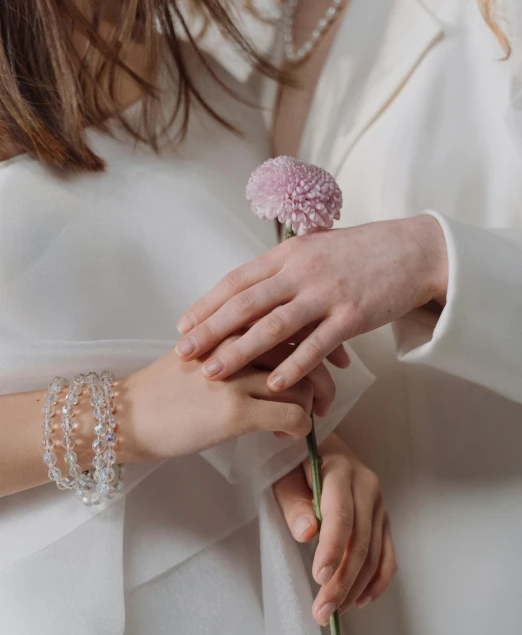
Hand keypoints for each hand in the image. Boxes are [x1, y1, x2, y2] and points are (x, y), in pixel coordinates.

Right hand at [116, 340, 316, 463]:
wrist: (127, 414)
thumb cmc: (163, 388)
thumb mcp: (201, 352)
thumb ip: (236, 345)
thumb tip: (273, 356)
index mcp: (231, 324)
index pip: (292, 320)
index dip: (319, 340)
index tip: (332, 357)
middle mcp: (238, 343)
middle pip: (305, 348)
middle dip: (324, 374)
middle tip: (327, 396)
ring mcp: (238, 377)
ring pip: (303, 383)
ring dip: (314, 405)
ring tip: (307, 419)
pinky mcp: (236, 411)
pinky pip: (293, 415)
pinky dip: (300, 427)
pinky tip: (287, 435)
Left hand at [175, 215, 447, 390]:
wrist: (414, 250)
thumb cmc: (363, 252)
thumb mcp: (317, 248)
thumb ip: (284, 268)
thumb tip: (252, 288)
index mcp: (288, 254)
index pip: (237, 281)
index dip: (206, 305)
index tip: (183, 326)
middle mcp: (302, 271)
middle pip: (246, 304)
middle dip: (210, 330)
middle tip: (183, 353)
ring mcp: (326, 293)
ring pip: (274, 326)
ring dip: (241, 351)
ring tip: (214, 372)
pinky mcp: (352, 316)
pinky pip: (317, 345)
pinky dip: (294, 366)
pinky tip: (275, 385)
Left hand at [273, 433, 396, 623]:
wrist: (317, 443)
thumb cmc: (293, 460)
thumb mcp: (282, 474)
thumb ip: (294, 503)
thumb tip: (307, 534)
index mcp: (340, 469)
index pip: (341, 514)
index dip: (332, 548)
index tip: (320, 577)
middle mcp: (367, 485)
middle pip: (360, 540)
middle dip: (342, 580)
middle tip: (322, 611)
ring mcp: (378, 502)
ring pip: (374, 552)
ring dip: (356, 586)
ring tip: (333, 612)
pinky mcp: (382, 517)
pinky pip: (387, 553)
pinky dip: (378, 580)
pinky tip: (360, 600)